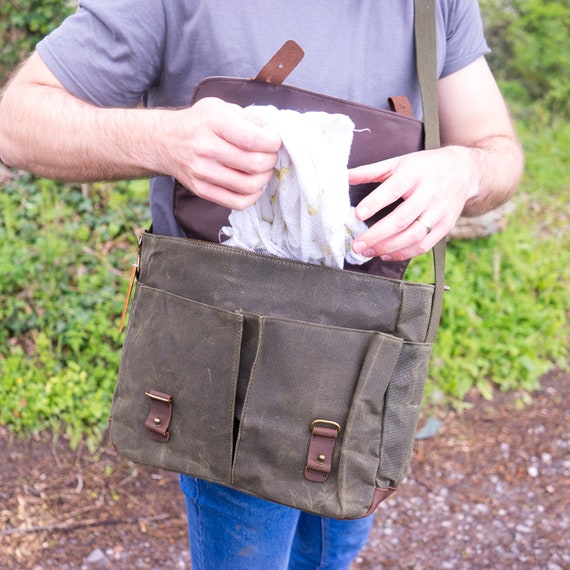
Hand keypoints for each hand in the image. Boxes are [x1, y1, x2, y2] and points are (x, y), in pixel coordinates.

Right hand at [164, 97, 281, 209]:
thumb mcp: (220, 108)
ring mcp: (202, 172)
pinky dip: (252, 196)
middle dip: (271, 160)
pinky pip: (237, 203)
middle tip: (270, 155)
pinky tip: (252, 185)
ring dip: (264, 178)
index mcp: (213, 122)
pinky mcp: (201, 190)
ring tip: (262, 169)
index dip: (272, 143)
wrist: (165, 141)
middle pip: (254, 164)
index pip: (253, 139)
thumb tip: (272, 133)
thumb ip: (248, 118)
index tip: (274, 141)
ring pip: (249, 186)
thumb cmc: (199, 123)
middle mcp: (206, 148)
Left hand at [348, 146, 480, 260]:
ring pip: (413, 236)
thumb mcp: (399, 162)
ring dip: (388, 247)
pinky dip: (403, 254)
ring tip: (367, 252)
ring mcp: (438, 213)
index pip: (393, 190)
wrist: (463, 171)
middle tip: (357, 245)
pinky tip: (385, 254)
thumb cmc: (423, 167)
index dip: (375, 203)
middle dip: (377, 235)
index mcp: (414, 175)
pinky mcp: (445, 226)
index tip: (357, 215)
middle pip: (402, 219)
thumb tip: (344, 176)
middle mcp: (428, 194)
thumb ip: (371, 171)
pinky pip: (424, 245)